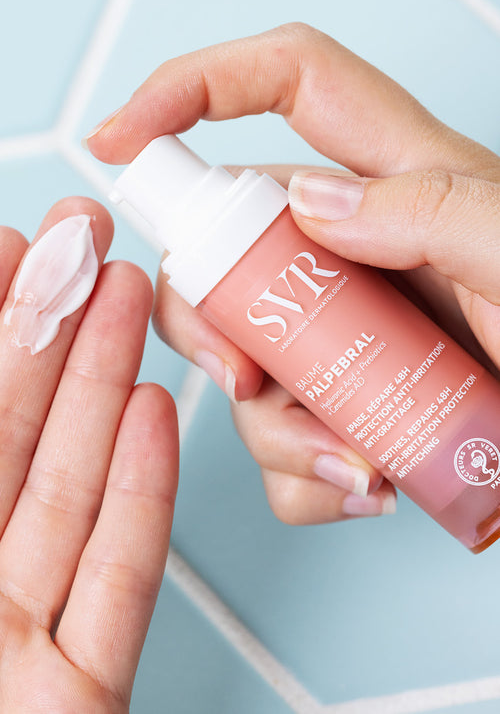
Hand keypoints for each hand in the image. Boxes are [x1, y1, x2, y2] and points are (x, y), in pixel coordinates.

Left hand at [0, 198, 177, 711]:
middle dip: (47, 331)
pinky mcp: (74, 699)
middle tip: (85, 246)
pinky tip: (157, 422)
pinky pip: (111, 585)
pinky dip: (140, 500)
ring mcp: (9, 644)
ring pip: (62, 492)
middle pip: (0, 436)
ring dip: (101, 391)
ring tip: (129, 305)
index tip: (5, 244)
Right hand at [84, 22, 499, 524]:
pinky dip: (306, 475)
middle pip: (222, 249)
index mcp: (396, 178)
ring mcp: (340, 323)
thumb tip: (313, 203)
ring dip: (279, 431)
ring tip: (360, 466)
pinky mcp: (344, 391)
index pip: (285, 83)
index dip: (191, 87)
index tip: (120, 138)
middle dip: (208, 325)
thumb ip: (433, 208)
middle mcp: (351, 246)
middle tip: (246, 378)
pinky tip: (366, 483)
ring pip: (243, 361)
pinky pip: (283, 432)